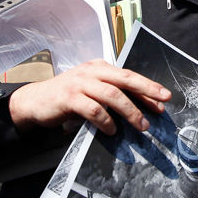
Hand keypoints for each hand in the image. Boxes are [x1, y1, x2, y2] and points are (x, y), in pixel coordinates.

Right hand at [9, 59, 170, 135]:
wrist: (34, 101)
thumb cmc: (65, 97)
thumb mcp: (89, 90)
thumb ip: (109, 93)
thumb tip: (139, 108)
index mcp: (99, 67)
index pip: (128, 75)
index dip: (147, 87)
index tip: (163, 98)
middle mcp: (91, 71)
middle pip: (124, 78)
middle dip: (146, 89)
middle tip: (161, 102)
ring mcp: (79, 83)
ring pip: (112, 94)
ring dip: (130, 111)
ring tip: (141, 125)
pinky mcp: (69, 98)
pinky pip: (93, 109)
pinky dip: (106, 121)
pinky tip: (112, 131)